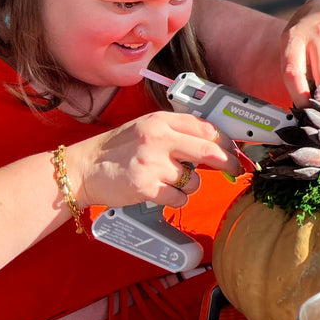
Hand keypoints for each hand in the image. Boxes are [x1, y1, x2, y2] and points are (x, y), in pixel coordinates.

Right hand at [69, 112, 241, 209]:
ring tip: (167, 181)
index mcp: (160, 121)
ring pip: (194, 180)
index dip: (226, 141)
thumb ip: (176, 132)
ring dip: (189, 185)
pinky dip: (175, 199)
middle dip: (228, 163)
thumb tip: (215, 144)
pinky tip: (159, 192)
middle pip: (209, 152)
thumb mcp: (146, 128)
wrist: (84, 168)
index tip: (235, 150)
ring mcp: (152, 163)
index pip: (205, 128)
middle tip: (235, 170)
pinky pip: (179, 198)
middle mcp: (157, 139)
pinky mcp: (146, 187)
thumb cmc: (118, 150)